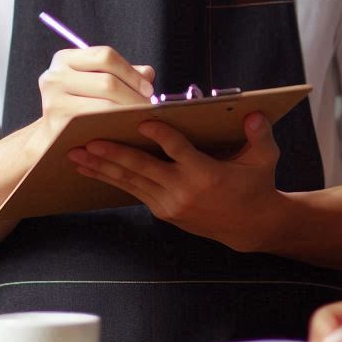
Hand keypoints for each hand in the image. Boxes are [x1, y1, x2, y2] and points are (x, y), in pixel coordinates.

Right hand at [38, 46, 154, 134]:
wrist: (54, 138)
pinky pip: (96, 124)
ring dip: (129, 113)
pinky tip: (126, 130)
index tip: (148, 89)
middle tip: (150, 108)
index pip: (105, 55)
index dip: (131, 72)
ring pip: (105, 105)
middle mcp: (54, 76)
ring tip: (142, 119)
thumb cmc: (82, 105)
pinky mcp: (57, 125)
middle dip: (134, 96)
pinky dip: (115, 127)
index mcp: (65, 59)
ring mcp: (53, 100)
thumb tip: (148, 74)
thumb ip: (122, 74)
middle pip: (107, 81)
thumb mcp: (97, 82)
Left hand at [67, 111, 279, 249]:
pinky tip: (91, 169)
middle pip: (143, 168)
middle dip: (113, 154)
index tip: (143, 120)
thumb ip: (260, 135)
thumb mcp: (265, 159)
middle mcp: (183, 190)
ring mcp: (170, 203)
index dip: (162, 135)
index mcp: (206, 174)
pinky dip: (110, 179)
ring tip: (76, 155)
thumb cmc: (256, 184)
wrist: (250, 226)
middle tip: (87, 142)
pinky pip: (132, 191)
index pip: (179, 150)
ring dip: (102, 168)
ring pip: (131, 181)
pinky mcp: (162, 210)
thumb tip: (254, 114)